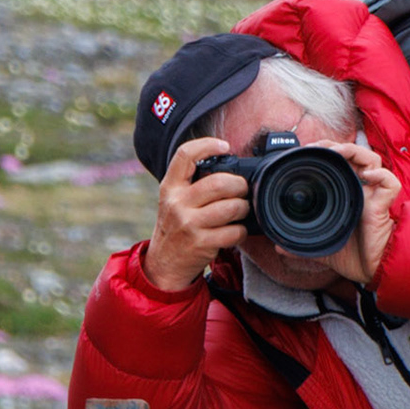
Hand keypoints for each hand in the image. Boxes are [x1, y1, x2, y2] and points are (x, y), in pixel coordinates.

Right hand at [143, 136, 249, 290]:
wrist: (165, 263)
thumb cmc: (176, 226)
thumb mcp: (174, 200)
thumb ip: (192, 183)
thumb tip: (228, 165)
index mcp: (170, 187)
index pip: (185, 155)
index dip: (208, 145)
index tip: (224, 146)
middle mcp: (177, 203)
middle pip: (220, 182)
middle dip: (240, 185)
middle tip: (242, 190)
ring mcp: (189, 224)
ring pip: (232, 207)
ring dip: (244, 208)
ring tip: (240, 210)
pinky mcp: (201, 243)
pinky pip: (234, 231)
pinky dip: (241, 231)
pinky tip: (235, 230)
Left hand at [306, 140, 400, 287]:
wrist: (373, 271)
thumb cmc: (355, 257)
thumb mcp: (321, 248)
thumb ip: (300, 247)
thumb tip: (278, 246)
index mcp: (347, 195)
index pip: (338, 164)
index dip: (325, 154)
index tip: (306, 153)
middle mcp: (361, 191)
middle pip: (353, 155)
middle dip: (335, 145)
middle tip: (316, 147)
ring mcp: (373, 196)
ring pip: (372, 160)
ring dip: (354, 151)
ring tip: (338, 152)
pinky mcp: (384, 205)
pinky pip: (390, 182)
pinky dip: (380, 175)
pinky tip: (367, 176)